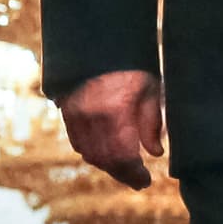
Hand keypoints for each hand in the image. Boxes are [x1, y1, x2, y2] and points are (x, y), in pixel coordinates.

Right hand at [60, 69, 166, 189]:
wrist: (99, 42)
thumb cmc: (131, 65)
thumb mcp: (150, 90)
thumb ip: (152, 124)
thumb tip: (156, 153)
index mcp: (116, 111)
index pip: (123, 157)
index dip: (134, 174)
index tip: (146, 180)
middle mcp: (92, 117)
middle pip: (106, 160)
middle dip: (123, 174)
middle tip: (137, 181)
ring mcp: (76, 114)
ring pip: (90, 154)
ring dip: (108, 166)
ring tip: (125, 170)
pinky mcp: (67, 111)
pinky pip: (78, 143)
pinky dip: (92, 153)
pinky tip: (106, 155)